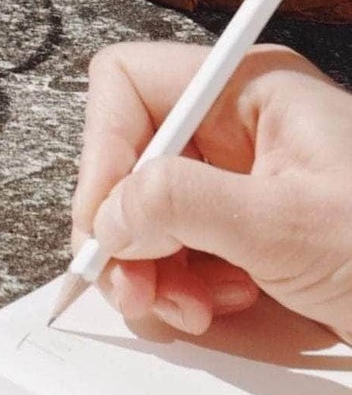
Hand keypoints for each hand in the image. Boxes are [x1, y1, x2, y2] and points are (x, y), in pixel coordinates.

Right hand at [72, 42, 351, 339]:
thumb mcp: (291, 227)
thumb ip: (184, 205)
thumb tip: (111, 213)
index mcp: (250, 91)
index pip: (126, 86)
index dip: (104, 149)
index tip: (110, 217)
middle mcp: (235, 130)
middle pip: (124, 159)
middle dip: (124, 230)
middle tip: (137, 283)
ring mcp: (235, 185)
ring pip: (138, 216)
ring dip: (149, 271)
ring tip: (191, 307)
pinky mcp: (239, 237)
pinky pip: (168, 255)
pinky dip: (176, 291)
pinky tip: (217, 308)